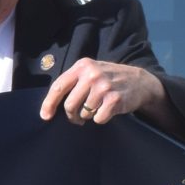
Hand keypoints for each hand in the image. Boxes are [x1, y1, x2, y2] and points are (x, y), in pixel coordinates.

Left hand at [41, 58, 164, 127]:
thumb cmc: (109, 79)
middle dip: (72, 116)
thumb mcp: (91, 72)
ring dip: (88, 116)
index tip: (45, 116)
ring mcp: (104, 86)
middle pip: (69, 105)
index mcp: (82, 66)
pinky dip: (101, 118)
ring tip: (96, 109)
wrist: (139, 81)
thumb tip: (50, 105)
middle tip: (78, 118)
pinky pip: (98, 118)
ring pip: (84, 113)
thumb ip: (73, 82)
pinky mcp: (114, 99)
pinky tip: (107, 110)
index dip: (49, 103)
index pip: (59, 86)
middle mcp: (92, 74)